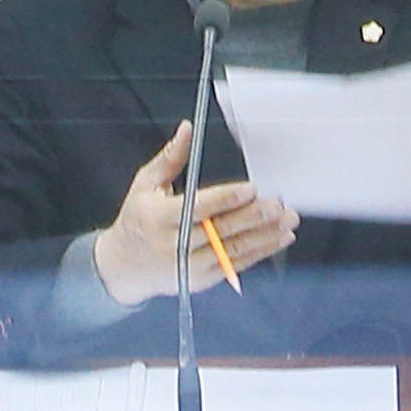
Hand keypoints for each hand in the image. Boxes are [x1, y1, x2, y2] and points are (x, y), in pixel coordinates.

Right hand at [89, 117, 300, 305]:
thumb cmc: (136, 221)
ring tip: (287, 222)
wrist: (124, 268)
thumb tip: (187, 129)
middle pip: (221, 231)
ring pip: (233, 251)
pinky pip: (234, 266)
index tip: (252, 189)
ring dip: (264, 236)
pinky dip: (259, 253)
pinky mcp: (201, 280)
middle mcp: (174, 245)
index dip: (227, 199)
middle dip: (254, 217)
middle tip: (279, 205)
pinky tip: (277, 240)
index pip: (199, 208)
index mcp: (158, 218)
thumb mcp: (145, 185)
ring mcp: (189, 267)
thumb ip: (170, 158)